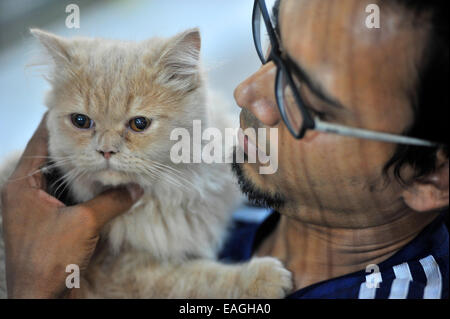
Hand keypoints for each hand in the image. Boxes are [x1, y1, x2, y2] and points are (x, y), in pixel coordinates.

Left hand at [1, 115, 142, 297]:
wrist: (40, 298)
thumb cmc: (50, 259)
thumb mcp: (85, 223)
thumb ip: (113, 201)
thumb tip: (138, 188)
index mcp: (21, 186)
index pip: (40, 143)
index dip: (58, 124)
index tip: (76, 107)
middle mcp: (25, 194)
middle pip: (51, 159)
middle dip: (75, 146)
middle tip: (97, 129)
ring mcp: (36, 209)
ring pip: (60, 179)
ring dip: (80, 169)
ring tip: (102, 152)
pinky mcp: (48, 223)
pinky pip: (66, 197)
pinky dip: (81, 189)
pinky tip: (100, 184)